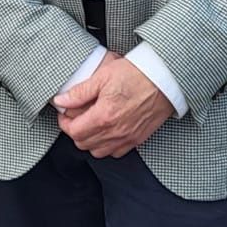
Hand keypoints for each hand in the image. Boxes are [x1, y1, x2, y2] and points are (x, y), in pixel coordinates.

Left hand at [54, 54, 173, 158]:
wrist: (165, 78)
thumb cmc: (137, 73)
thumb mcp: (103, 76)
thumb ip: (79, 92)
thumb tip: (61, 101)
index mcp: (103, 116)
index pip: (74, 131)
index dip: (64, 123)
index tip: (65, 114)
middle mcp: (115, 131)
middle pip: (84, 144)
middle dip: (76, 131)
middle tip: (76, 117)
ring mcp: (127, 137)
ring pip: (98, 152)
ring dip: (90, 141)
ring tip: (91, 125)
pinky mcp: (138, 138)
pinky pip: (116, 152)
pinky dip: (108, 146)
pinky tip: (108, 131)